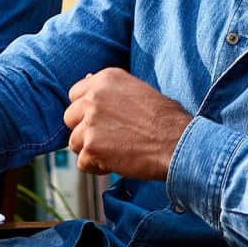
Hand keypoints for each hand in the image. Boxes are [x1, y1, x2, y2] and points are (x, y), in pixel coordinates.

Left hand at [62, 69, 192, 180]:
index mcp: (106, 79)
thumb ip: (110, 90)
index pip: (75, 95)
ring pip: (74, 142)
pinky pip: (82, 162)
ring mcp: (91, 122)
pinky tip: (117, 163)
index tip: (102, 122)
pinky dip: (97, 167)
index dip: (86, 112)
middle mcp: (94, 97)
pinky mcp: (92, 147)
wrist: (178, 143)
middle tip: (109, 139)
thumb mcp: (138, 90)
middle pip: (69, 118)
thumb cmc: (166, 120)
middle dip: (84, 131)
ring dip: (91, 150)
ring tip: (116, 152)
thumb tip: (86, 81)